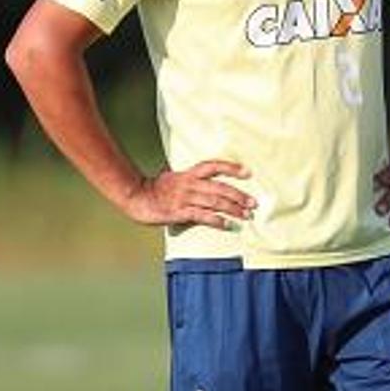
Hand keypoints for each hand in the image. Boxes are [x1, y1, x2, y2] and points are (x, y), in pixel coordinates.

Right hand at [123, 159, 254, 227]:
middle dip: (239, 196)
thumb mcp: (175, 178)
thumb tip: (207, 184)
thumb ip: (192, 180)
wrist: (136, 198)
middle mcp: (189, 183)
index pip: (214, 166)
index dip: (232, 168)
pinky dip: (216, 220)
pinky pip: (202, 216)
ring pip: (214, 202)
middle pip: (220, 187)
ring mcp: (184, 197)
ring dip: (233, 209)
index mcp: (189, 174)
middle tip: (253, 203)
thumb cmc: (156, 190)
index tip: (248, 172)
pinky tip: (227, 224)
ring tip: (245, 215)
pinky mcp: (179, 212)